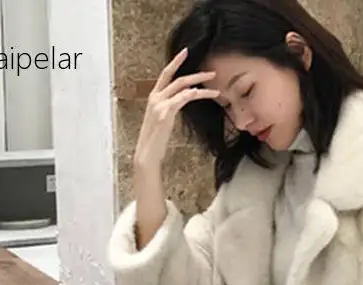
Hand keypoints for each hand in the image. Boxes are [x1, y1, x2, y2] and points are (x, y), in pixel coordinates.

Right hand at [132, 48, 220, 180]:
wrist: (146, 154)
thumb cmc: (155, 141)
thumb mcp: (161, 121)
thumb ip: (169, 108)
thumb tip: (180, 102)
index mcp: (153, 97)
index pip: (165, 74)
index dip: (175, 62)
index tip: (185, 52)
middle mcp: (155, 97)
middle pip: (177, 78)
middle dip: (196, 74)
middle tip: (211, 72)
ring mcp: (159, 104)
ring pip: (183, 87)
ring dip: (201, 86)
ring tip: (215, 90)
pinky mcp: (165, 113)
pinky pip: (182, 98)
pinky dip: (193, 94)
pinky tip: (202, 94)